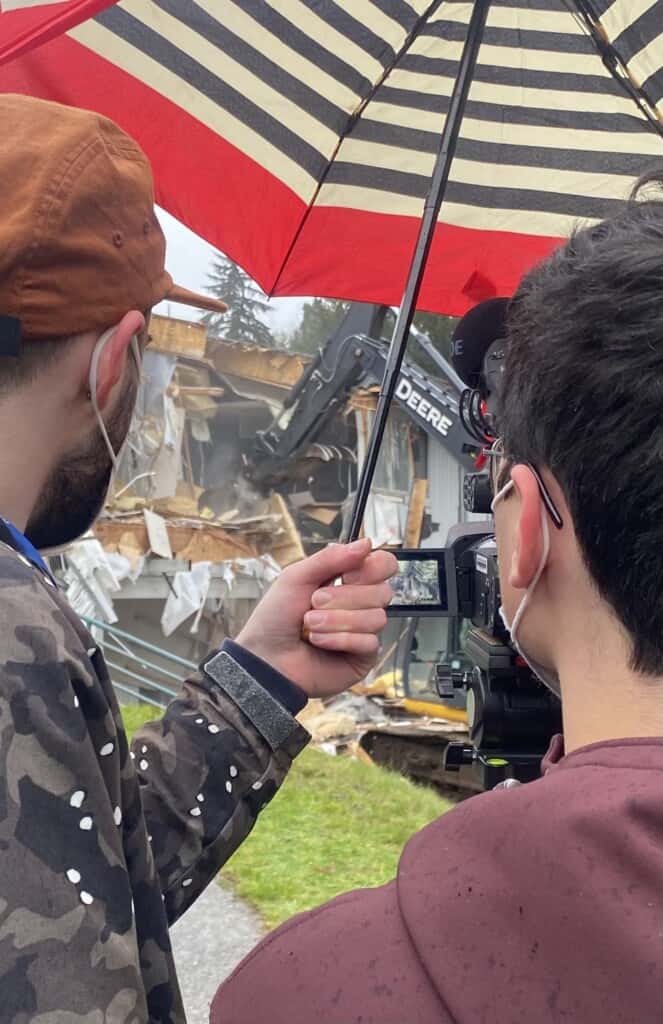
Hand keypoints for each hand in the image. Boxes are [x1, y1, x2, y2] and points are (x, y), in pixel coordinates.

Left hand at [236, 539, 396, 697]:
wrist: (265, 657)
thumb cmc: (276, 617)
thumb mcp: (297, 577)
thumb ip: (331, 557)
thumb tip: (366, 543)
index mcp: (349, 581)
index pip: (384, 565)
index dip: (372, 568)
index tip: (348, 575)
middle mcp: (361, 604)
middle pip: (382, 591)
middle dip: (345, 597)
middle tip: (315, 602)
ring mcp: (364, 631)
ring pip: (376, 618)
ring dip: (338, 620)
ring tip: (311, 626)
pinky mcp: (363, 657)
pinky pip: (369, 642)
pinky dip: (340, 640)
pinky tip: (319, 642)